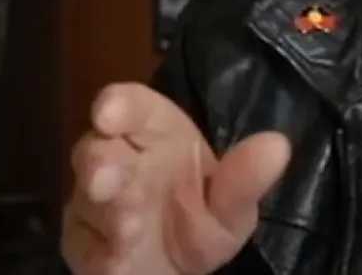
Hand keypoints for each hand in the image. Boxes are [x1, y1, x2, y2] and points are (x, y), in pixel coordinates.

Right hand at [62, 83, 290, 274]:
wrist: (177, 270)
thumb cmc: (203, 217)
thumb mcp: (233, 205)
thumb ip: (246, 179)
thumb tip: (278, 145)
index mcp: (155, 135)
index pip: (131, 106)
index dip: (118, 104)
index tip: (110, 112)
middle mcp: (118, 162)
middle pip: (97, 150)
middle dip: (101, 164)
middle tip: (108, 180)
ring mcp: (93, 204)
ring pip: (88, 199)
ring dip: (105, 211)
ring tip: (129, 226)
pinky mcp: (84, 245)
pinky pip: (85, 246)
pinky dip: (100, 254)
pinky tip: (116, 261)